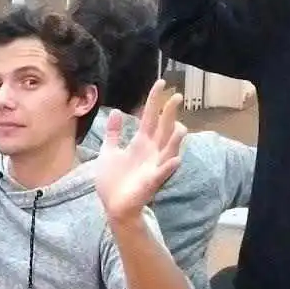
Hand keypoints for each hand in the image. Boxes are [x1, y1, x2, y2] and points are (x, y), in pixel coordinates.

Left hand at [92, 81, 185, 222]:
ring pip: (169, 149)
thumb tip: (115, 111)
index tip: (161, 82)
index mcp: (140, 143)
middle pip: (163, 128)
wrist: (113, 206)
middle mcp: (151, 151)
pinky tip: (175, 160)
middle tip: (176, 96)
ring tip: (180, 127)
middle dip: (169, 114)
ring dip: (175, 139)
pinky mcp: (151, 182)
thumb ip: (113, 132)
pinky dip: (168, 167)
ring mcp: (153, 166)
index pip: (150, 116)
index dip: (155, 100)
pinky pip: (162, 173)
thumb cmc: (113, 180)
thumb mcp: (109, 151)